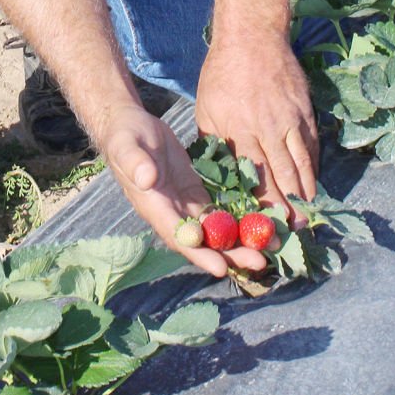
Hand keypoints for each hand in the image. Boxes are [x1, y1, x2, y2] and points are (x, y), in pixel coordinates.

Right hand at [100, 102, 268, 278]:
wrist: (130, 127)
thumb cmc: (125, 136)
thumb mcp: (127, 145)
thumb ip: (136, 163)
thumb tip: (147, 179)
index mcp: (154, 207)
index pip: (177, 236)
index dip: (199, 253)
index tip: (220, 267)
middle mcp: (171, 213)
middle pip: (202, 241)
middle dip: (230, 254)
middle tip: (260, 262)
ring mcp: (185, 205)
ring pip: (215, 231)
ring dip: (240, 242)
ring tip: (269, 248)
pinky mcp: (196, 194)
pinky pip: (220, 213)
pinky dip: (240, 222)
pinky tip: (263, 225)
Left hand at [196, 32, 318, 212]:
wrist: (253, 36)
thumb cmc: (222, 74)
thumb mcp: (208, 110)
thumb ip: (215, 142)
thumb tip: (218, 172)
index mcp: (242, 131)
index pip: (257, 176)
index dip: (267, 202)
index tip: (271, 223)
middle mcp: (270, 129)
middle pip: (285, 175)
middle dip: (292, 205)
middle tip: (297, 228)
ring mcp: (292, 120)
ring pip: (303, 163)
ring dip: (307, 190)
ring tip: (310, 212)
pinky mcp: (305, 110)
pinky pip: (312, 145)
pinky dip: (314, 165)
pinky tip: (313, 180)